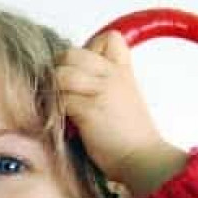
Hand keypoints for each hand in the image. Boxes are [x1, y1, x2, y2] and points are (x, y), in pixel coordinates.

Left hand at [55, 30, 164, 184]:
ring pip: (62, 74)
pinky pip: (60, 100)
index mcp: (123, 71)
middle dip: (59, 69)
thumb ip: (105, 83)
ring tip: (58, 106)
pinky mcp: (89, 110)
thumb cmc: (130, 136)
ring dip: (54, 91)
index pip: (107, 38)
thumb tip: (73, 77)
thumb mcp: (125, 98)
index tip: (83, 71)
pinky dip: (55, 110)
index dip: (88, 49)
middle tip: (60, 90)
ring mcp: (101, 91)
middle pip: (72, 53)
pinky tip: (61, 121)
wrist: (143, 159)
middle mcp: (113, 76)